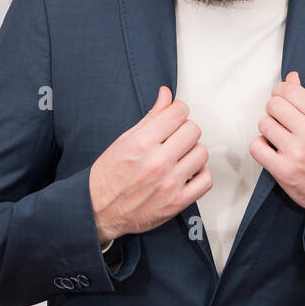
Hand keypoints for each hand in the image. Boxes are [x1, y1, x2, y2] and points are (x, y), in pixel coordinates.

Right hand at [89, 86, 211, 244]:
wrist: (98, 211)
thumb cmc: (108, 176)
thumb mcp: (124, 140)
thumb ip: (150, 117)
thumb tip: (166, 94)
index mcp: (142, 143)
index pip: (178, 113)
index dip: (178, 110)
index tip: (174, 116)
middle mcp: (157, 162)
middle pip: (193, 130)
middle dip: (184, 130)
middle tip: (174, 137)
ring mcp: (169, 183)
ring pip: (201, 153)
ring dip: (192, 152)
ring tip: (179, 156)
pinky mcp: (177, 202)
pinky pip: (205, 180)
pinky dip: (200, 174)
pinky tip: (187, 172)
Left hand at [249, 71, 304, 230]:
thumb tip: (291, 77)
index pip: (289, 90)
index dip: (280, 91)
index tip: (281, 98)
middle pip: (273, 105)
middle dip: (274, 110)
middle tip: (281, 120)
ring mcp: (296, 153)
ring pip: (263, 124)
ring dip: (268, 129)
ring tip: (279, 136)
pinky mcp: (284, 171)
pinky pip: (257, 147)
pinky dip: (260, 147)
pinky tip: (271, 150)